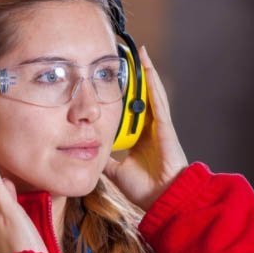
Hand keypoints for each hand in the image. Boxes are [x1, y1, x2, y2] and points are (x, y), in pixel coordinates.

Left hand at [103, 46, 187, 210]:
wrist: (163, 200)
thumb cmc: (145, 189)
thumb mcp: (117, 170)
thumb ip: (106, 159)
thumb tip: (88, 152)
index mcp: (141, 136)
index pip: (131, 109)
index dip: (125, 93)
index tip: (116, 77)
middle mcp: (151, 127)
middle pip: (142, 96)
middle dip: (136, 76)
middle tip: (128, 55)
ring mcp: (159, 125)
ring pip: (152, 93)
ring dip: (147, 72)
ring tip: (141, 53)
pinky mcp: (165, 127)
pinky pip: (158, 101)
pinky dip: (153, 84)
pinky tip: (148, 69)